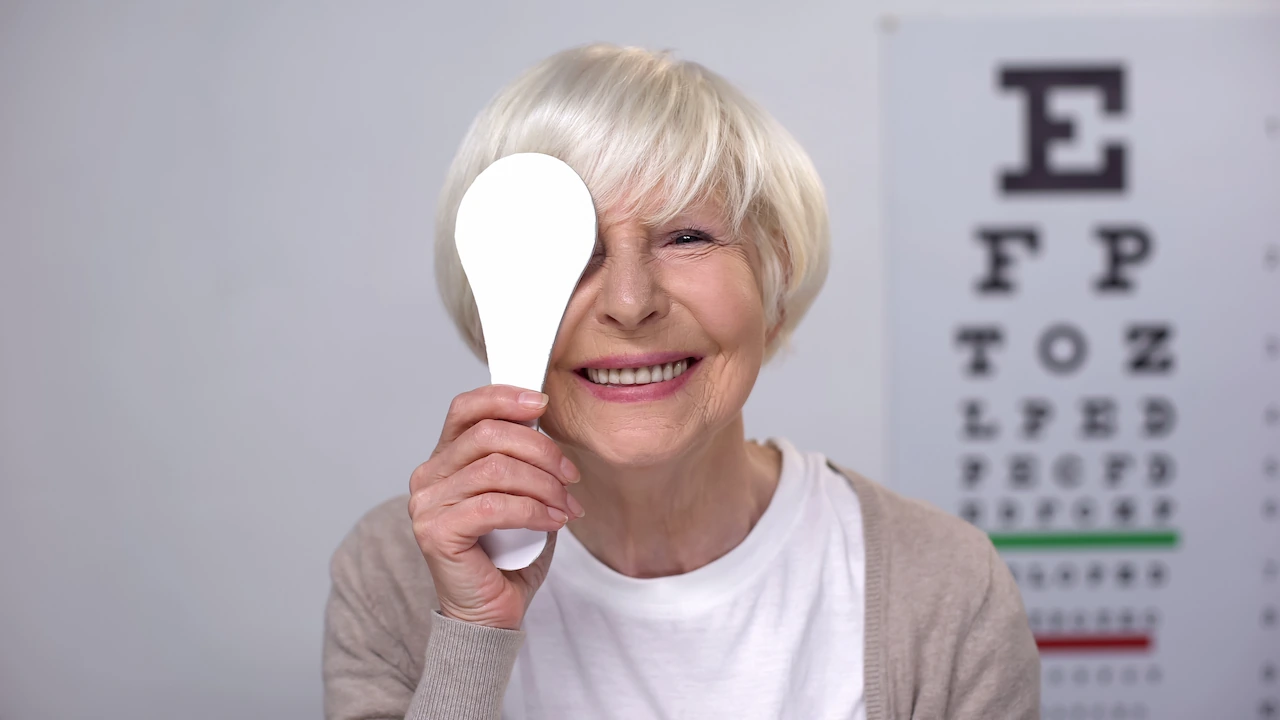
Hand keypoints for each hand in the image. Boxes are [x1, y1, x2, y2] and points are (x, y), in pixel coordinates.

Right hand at [408, 385, 583, 629]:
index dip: (505, 398)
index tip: (543, 403)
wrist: (492, 614)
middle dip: (541, 450)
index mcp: (445, 459)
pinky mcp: (436, 532)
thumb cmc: (507, 555)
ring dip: (543, 485)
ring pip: (495, 469)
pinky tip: (554, 522)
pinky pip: (493, 506)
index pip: (466, 408)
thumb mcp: (519, 493)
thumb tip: (544, 423)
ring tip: (566, 505)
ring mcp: (427, 504)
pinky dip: (533, 511)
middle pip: (488, 434)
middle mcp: (428, 477)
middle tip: (571, 475)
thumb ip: (522, 458)